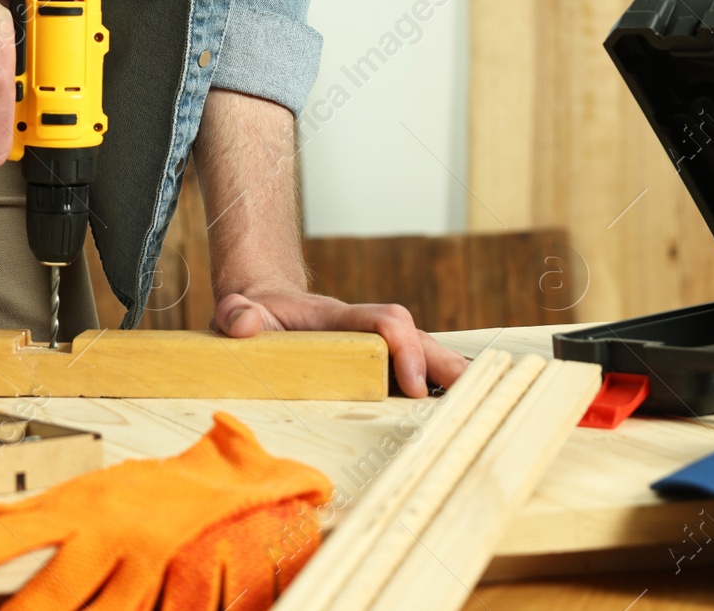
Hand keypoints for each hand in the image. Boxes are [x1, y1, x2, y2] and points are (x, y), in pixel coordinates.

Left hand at [213, 287, 468, 397]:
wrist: (260, 304)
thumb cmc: (253, 313)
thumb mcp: (237, 311)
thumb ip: (237, 314)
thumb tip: (244, 323)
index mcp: (335, 319)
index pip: (384, 322)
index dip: (404, 348)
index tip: (411, 385)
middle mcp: (361, 329)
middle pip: (416, 336)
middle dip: (444, 364)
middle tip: (473, 396)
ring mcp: (370, 345)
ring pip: (421, 352)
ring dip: (449, 375)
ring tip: (477, 407)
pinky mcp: (371, 362)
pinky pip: (411, 369)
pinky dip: (435, 385)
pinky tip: (454, 409)